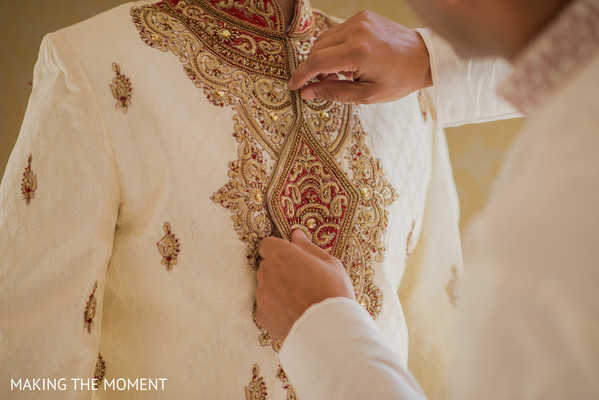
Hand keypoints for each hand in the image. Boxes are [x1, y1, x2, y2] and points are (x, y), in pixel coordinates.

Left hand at [255, 230, 355, 340]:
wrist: (331, 331)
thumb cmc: (333, 292)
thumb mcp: (329, 263)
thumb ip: (308, 247)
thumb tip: (296, 235)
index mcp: (281, 255)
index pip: (266, 244)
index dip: (278, 249)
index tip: (289, 257)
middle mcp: (266, 273)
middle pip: (266, 266)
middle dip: (279, 270)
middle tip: (301, 280)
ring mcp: (262, 296)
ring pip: (266, 287)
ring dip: (277, 289)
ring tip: (300, 300)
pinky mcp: (262, 316)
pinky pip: (267, 307)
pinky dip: (277, 308)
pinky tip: (295, 313)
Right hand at [289, 11, 431, 103]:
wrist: (423, 58)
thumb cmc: (398, 80)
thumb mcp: (367, 95)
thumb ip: (334, 93)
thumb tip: (306, 92)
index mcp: (358, 52)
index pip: (316, 62)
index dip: (301, 75)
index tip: (293, 86)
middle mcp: (356, 31)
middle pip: (317, 49)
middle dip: (315, 68)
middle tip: (325, 84)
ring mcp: (359, 20)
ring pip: (324, 39)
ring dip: (325, 57)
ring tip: (341, 73)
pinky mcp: (362, 16)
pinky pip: (337, 32)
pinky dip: (336, 47)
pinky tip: (349, 60)